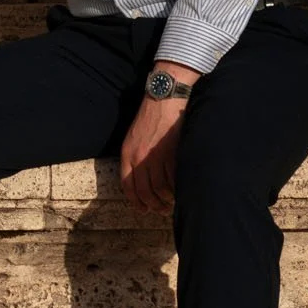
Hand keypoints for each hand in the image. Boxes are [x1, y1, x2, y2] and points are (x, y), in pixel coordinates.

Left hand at [120, 94, 185, 211]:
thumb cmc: (151, 115)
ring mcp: (155, 156)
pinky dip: (176, 189)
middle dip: (153, 205)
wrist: (164, 97)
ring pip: (159, 188)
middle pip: (144, 191)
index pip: (127, 185)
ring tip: (171, 202)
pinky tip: (179, 190)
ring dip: (166, 200)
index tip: (143, 209)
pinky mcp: (171, 153)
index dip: (135, 201)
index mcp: (127, 153)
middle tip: (161, 210)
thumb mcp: (134, 136)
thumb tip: (142, 179)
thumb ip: (135, 156)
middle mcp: (139, 157)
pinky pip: (173, 179)